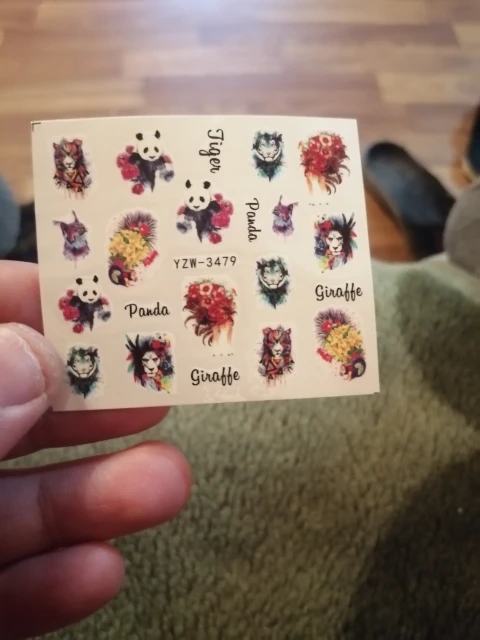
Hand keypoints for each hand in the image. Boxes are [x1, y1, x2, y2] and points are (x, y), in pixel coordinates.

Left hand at [0, 261, 191, 638]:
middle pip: (10, 414)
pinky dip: (48, 586)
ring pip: (11, 508)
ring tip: (168, 483)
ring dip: (93, 499)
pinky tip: (100, 571)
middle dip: (89, 405)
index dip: (35, 304)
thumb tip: (34, 358)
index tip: (111, 302)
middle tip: (163, 391)